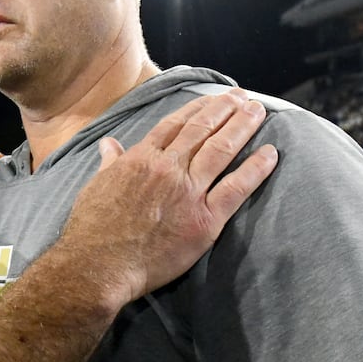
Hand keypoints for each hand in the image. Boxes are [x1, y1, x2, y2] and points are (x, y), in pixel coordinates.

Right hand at [57, 88, 276, 306]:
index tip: (214, 98)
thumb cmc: (92, 228)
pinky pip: (236, 188)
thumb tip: (108, 144)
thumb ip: (110, 162)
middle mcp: (168, 168)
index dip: (198, 107)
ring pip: (221, 149)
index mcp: (141, 158)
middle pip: (203, 129)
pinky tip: (270, 153)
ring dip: (243, 126)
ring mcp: (188, 192)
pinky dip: (255, 168)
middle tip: (244, 97)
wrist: (99, 264)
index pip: (175, 124)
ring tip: (259, 111)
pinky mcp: (204, 219)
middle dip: (226, 108)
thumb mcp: (96, 185)